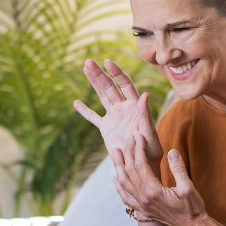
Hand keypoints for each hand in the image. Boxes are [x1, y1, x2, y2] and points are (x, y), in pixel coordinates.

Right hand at [74, 59, 163, 174]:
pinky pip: (93, 118)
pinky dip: (85, 111)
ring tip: (85, 68)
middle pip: (110, 87)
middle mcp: (124, 108)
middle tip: (88, 61)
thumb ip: (145, 115)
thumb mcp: (149, 133)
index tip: (107, 62)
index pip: (125, 84)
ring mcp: (114, 117)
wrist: (141, 164)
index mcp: (135, 106)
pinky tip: (76, 103)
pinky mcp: (106, 129)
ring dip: (94, 83)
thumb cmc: (150, 150)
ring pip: (102, 96)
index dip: (116, 73)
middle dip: (100, 74)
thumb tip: (145, 95)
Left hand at [112, 135, 205, 225]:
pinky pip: (126, 198)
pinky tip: (116, 179)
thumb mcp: (188, 187)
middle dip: (128, 154)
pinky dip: (119, 187)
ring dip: (119, 167)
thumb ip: (178, 169)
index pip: (141, 166)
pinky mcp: (144, 210)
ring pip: (125, 183)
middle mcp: (144, 199)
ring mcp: (142, 206)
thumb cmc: (193, 207)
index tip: (139, 137)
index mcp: (153, 191)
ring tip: (115, 153)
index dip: (139, 149)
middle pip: (130, 172)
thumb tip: (172, 152)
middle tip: (127, 139)